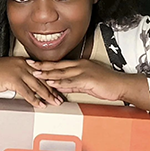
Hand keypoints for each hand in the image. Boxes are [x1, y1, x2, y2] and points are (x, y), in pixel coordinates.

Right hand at [0, 57, 62, 107]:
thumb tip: (27, 85)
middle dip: (53, 89)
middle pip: (42, 78)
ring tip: (54, 102)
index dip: (50, 81)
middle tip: (60, 97)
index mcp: (23, 62)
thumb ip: (19, 76)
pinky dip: (34, 100)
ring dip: (47, 95)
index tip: (58, 88)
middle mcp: (23, 65)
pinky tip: (40, 104)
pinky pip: (27, 92)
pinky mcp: (13, 80)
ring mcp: (18, 72)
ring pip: (37, 85)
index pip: (41, 72)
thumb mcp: (8, 70)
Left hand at [28, 59, 149, 110]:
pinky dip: (60, 82)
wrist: (120, 85)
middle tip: (29, 65)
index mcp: (79, 65)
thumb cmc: (106, 84)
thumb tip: (61, 87)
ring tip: (35, 74)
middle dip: (42, 65)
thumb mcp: (86, 83)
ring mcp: (83, 71)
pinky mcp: (87, 79)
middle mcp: (80, 65)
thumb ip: (73, 84)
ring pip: (61, 72)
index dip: (46, 63)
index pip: (59, 64)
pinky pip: (71, 81)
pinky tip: (52, 82)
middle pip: (57, 65)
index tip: (35, 63)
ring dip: (47, 73)